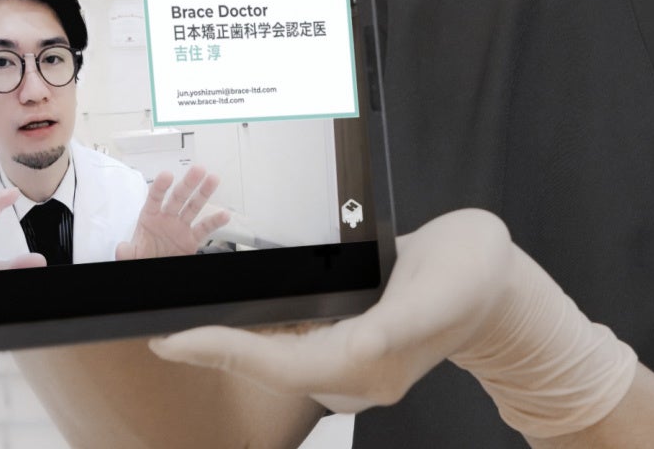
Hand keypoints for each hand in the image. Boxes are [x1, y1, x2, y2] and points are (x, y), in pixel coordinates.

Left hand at [116, 165, 230, 260]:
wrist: (157, 270)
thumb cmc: (143, 257)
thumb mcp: (132, 255)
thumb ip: (127, 252)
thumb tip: (122, 248)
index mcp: (149, 218)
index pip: (155, 198)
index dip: (161, 186)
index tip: (166, 175)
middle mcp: (167, 219)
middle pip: (178, 197)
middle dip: (188, 183)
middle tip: (197, 170)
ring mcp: (180, 228)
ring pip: (194, 207)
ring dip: (204, 193)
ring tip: (213, 179)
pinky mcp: (192, 240)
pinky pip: (205, 229)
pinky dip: (215, 222)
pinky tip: (224, 215)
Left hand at [149, 209, 637, 437]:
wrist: (495, 281)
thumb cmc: (471, 277)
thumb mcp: (441, 289)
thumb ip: (400, 324)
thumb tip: (362, 347)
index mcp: (372, 365)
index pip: (282, 364)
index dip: (226, 353)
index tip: (175, 340)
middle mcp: (355, 376)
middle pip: (269, 366)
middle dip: (215, 347)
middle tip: (157, 325)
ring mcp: (350, 364)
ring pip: (275, 356)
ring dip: (231, 338)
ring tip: (182, 314)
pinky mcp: (346, 346)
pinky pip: (289, 342)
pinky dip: (255, 328)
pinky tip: (233, 309)